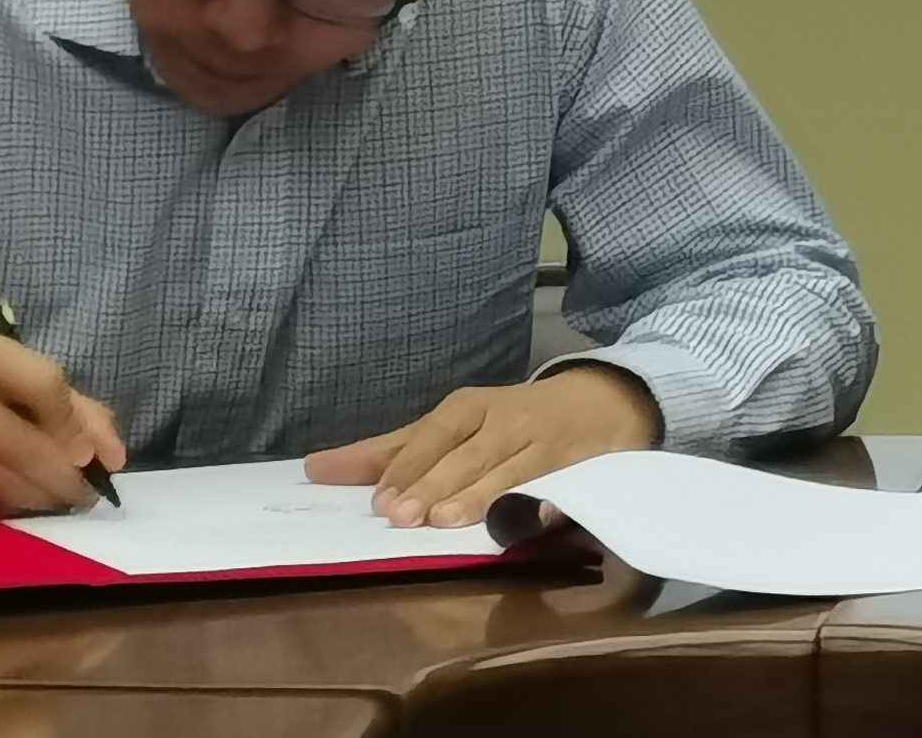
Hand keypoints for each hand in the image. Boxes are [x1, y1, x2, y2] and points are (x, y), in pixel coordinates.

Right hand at [0, 325, 126, 517]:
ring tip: (58, 503)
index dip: (73, 425)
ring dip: (38, 500)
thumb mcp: (21, 378)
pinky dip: (3, 512)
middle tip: (84, 495)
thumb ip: (76, 410)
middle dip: (63, 477)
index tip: (90, 457)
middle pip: (22, 443)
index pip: (41, 384)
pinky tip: (17, 509)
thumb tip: (112, 458)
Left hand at [308, 364, 661, 526]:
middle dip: (425, 480)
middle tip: (394, 513)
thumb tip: (324, 468)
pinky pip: (547, 484)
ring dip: (470, 493)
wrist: (597, 401)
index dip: (391, 461)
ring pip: (497, 468)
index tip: (357, 488)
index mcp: (464, 409)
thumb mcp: (457, 428)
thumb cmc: (509, 420)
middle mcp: (494, 420)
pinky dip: (533, 502)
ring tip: (441, 519)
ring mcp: (531, 441)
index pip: (421, 433)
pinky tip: (516, 518)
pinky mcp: (565, 463)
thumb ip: (398, 450)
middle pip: (455, 451)